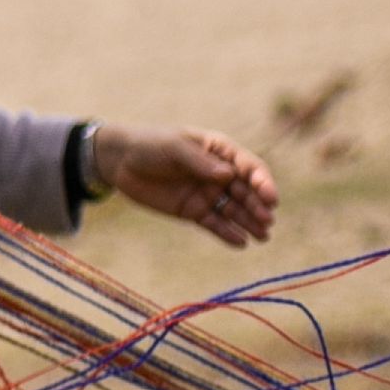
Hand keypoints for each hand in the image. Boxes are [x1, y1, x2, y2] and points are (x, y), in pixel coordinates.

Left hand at [98, 124, 277, 247]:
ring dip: (250, 222)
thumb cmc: (150, 146)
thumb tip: (228, 175)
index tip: (270, 197)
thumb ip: (199, 162)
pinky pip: (215, 223)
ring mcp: (208, 194)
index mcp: (221, 152)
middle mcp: (220, 174)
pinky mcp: (194, 211)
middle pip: (246, 192)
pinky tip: (240, 243)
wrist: (120, 162)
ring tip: (262, 236)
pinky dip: (227, 233)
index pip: (250, 168)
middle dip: (258, 206)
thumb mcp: (175, 148)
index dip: (263, 182)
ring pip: (234, 210)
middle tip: (266, 220)